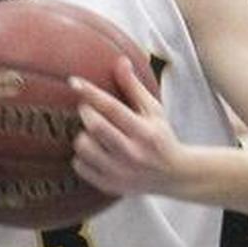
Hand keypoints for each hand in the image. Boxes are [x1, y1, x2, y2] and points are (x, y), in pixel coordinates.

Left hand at [70, 56, 181, 195]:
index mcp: (143, 131)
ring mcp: (120, 172)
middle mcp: (132, 153)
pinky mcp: (110, 185)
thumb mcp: (153, 110)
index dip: (90, 92)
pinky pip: (80, 167)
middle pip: (95, 127)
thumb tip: (120, 61)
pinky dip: (81, 156)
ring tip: (92, 132)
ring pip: (84, 147)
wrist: (174, 175)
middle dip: (85, 112)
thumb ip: (134, 87)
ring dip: (82, 135)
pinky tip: (93, 151)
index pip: (111, 108)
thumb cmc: (160, 137)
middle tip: (87, 108)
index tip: (74, 81)